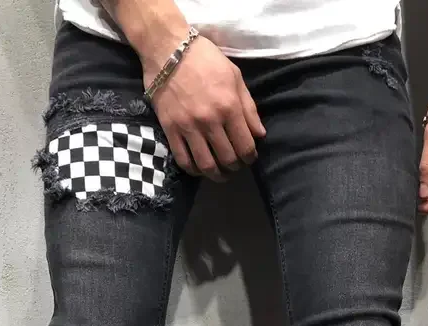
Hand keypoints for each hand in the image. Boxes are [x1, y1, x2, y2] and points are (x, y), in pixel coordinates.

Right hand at [144, 36, 265, 181]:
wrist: (167, 48)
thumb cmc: (205, 59)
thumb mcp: (234, 76)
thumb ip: (248, 107)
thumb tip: (260, 135)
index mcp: (229, 107)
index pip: (245, 146)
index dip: (250, 157)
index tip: (249, 158)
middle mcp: (210, 121)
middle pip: (228, 159)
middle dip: (235, 167)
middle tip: (235, 165)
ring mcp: (189, 127)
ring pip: (206, 165)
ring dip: (217, 175)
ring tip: (220, 173)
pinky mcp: (170, 129)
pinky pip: (184, 160)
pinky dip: (194, 170)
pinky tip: (200, 169)